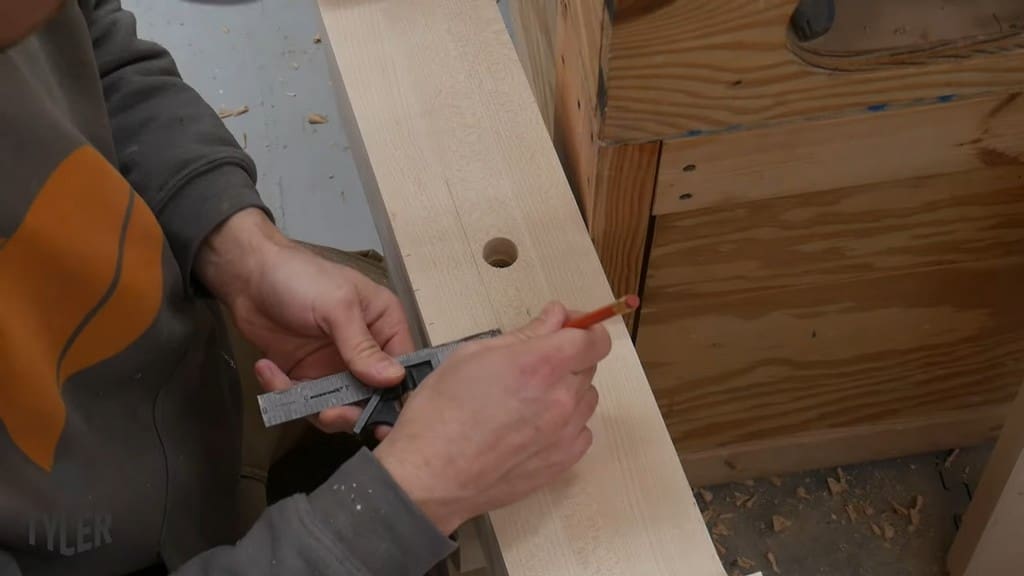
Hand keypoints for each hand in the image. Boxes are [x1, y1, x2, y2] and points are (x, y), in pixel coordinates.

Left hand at [195, 208, 413, 435]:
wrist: (247, 274)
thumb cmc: (300, 278)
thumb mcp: (337, 307)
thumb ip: (362, 346)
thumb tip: (394, 379)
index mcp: (385, 326)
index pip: (403, 368)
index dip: (395, 395)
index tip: (380, 417)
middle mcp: (366, 350)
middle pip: (373, 396)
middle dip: (351, 411)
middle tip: (329, 414)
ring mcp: (335, 366)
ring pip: (339, 406)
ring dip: (314, 407)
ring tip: (289, 388)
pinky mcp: (306, 376)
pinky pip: (305, 401)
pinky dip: (284, 393)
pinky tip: (266, 368)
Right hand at [373, 302, 612, 533]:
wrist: (429, 476)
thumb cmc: (440, 415)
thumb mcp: (473, 356)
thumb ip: (525, 334)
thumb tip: (555, 317)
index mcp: (540, 365)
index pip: (594, 339)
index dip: (585, 329)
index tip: (569, 328)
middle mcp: (562, 399)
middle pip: (589, 366)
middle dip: (567, 359)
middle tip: (532, 365)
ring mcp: (566, 434)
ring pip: (586, 399)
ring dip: (567, 391)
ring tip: (528, 400)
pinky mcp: (563, 462)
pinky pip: (580, 431)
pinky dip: (565, 424)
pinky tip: (532, 426)